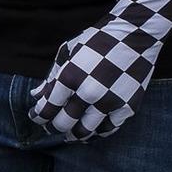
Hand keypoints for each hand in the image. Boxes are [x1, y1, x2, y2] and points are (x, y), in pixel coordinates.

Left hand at [30, 17, 156, 139]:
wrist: (135, 36)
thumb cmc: (97, 41)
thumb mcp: (68, 52)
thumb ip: (52, 77)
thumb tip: (36, 97)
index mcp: (70, 76)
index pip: (48, 107)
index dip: (39, 116)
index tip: (35, 117)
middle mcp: (89, 92)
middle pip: (64, 123)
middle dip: (53, 128)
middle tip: (50, 128)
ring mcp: (110, 102)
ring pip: (86, 131)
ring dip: (74, 135)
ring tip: (70, 135)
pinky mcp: (128, 107)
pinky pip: (109, 129)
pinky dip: (98, 132)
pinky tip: (91, 130)